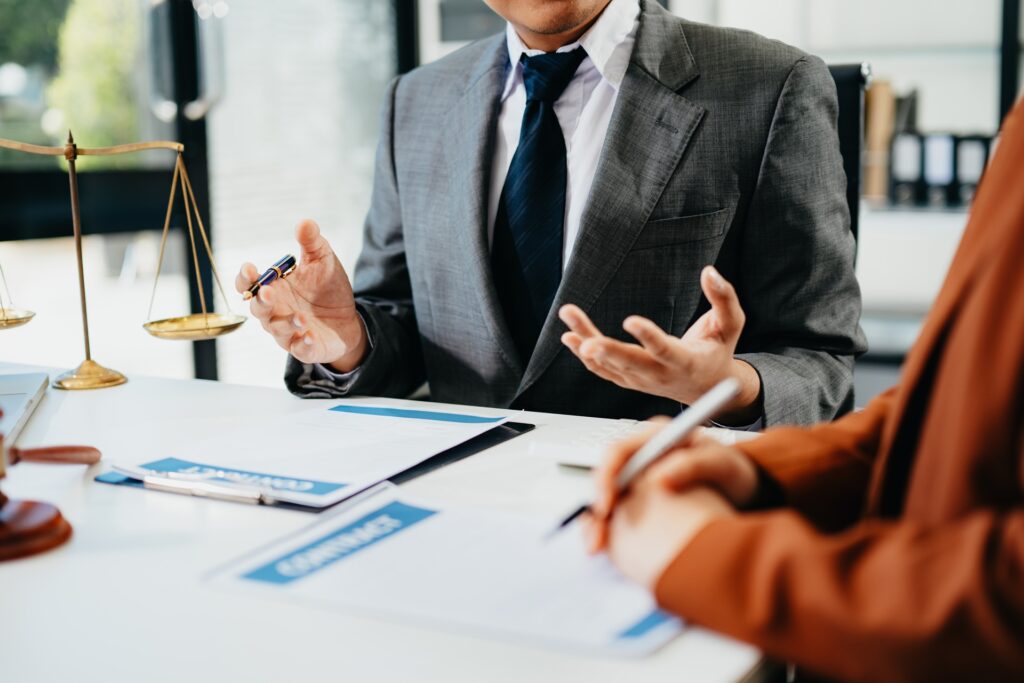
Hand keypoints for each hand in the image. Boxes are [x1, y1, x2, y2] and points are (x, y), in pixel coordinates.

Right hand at [235, 219, 367, 370]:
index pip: (248, 284)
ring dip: (287, 323)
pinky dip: (303, 344)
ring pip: (277, 330)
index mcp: (273, 288)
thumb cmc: (327, 289)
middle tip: (269, 291)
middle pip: (258, 308)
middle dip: (262, 300)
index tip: (249, 268)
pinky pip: (299, 349)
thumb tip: (305, 222)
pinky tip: (310, 336)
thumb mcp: (323, 261)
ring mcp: (287, 332)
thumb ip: (312, 243)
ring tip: (302, 317)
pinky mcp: (304, 348)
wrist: (348, 319)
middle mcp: (275, 311)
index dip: (244, 278)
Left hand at [559, 266, 761, 424]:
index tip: (630, 320)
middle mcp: (660, 375)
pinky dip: (584, 356)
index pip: (665, 351)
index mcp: (686, 362)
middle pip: (631, 365)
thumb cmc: (718, 350)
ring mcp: (641, 381)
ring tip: (568, 318)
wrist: (706, 386)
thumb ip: (724, 298)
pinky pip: (602, 370)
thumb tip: (709, 272)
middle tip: (587, 343)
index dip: (648, 337)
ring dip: (585, 343)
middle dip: (608, 353)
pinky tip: (569, 336)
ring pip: (609, 365)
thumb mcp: (730, 324)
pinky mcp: (628, 380)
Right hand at [586, 421, 759, 555]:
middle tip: (598, 536)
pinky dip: (607, 531)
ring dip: (597, 524)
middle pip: (606, 478)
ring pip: (607, 499)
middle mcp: (641, 456)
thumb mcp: (722, 464)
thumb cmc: (733, 473)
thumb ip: (693, 465)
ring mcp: (639, 479)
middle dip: (597, 508)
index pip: (619, 452)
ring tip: (596, 548)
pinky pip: (616, 514)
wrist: (745, 494)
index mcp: (655, 438)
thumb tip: (659, 479)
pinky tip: (605, 549)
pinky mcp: (640, 500)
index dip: (606, 477)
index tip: (607, 505)